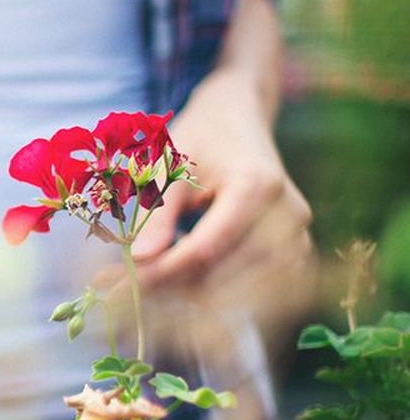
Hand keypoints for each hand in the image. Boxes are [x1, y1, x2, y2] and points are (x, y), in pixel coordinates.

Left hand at [131, 71, 314, 333]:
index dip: (161, 274)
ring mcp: (299, 237)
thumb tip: (141, 260)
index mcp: (256, 187)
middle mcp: (287, 216)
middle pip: (223, 277)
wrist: (239, 121)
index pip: (205, 250)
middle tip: (122, 291)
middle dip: (169, 289)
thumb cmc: (200, 139)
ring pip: (240, 294)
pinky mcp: (297, 253)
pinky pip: (261, 295)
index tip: (120, 287)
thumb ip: (157, 213)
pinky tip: (184, 288)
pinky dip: (220, 298)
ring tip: (149, 286)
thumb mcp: (169, 166)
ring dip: (192, 298)